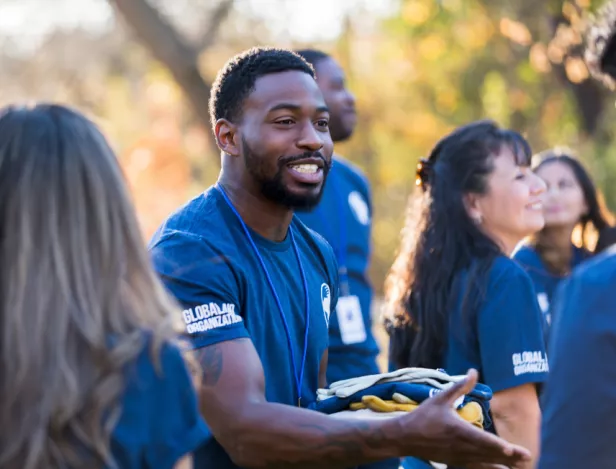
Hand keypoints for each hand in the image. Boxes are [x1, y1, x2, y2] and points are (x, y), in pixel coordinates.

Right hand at [399, 369, 530, 468]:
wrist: (405, 437)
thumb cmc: (423, 416)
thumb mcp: (441, 398)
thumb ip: (460, 386)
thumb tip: (474, 371)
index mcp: (458, 430)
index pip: (482, 439)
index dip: (499, 445)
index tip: (513, 450)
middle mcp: (460, 446)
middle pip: (488, 452)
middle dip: (508, 456)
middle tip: (526, 457)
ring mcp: (458, 456)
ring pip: (484, 461)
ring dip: (502, 463)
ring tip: (520, 465)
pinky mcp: (455, 461)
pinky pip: (476, 465)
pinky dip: (489, 467)